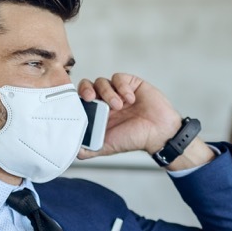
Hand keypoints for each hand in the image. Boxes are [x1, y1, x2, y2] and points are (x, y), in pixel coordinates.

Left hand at [76, 73, 213, 169]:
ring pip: (102, 81)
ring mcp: (117, 91)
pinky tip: (130, 99)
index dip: (77, 99)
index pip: (80, 100)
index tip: (80, 104)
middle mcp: (105, 101)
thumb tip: (73, 152)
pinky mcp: (130, 84)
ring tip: (119, 106)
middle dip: (86, 89)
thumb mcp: (108, 147)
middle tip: (91, 97)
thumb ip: (89, 149)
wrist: (159, 133)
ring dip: (108, 93)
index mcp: (97, 114)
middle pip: (87, 86)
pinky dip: (122, 87)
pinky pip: (119, 78)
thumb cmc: (135, 139)